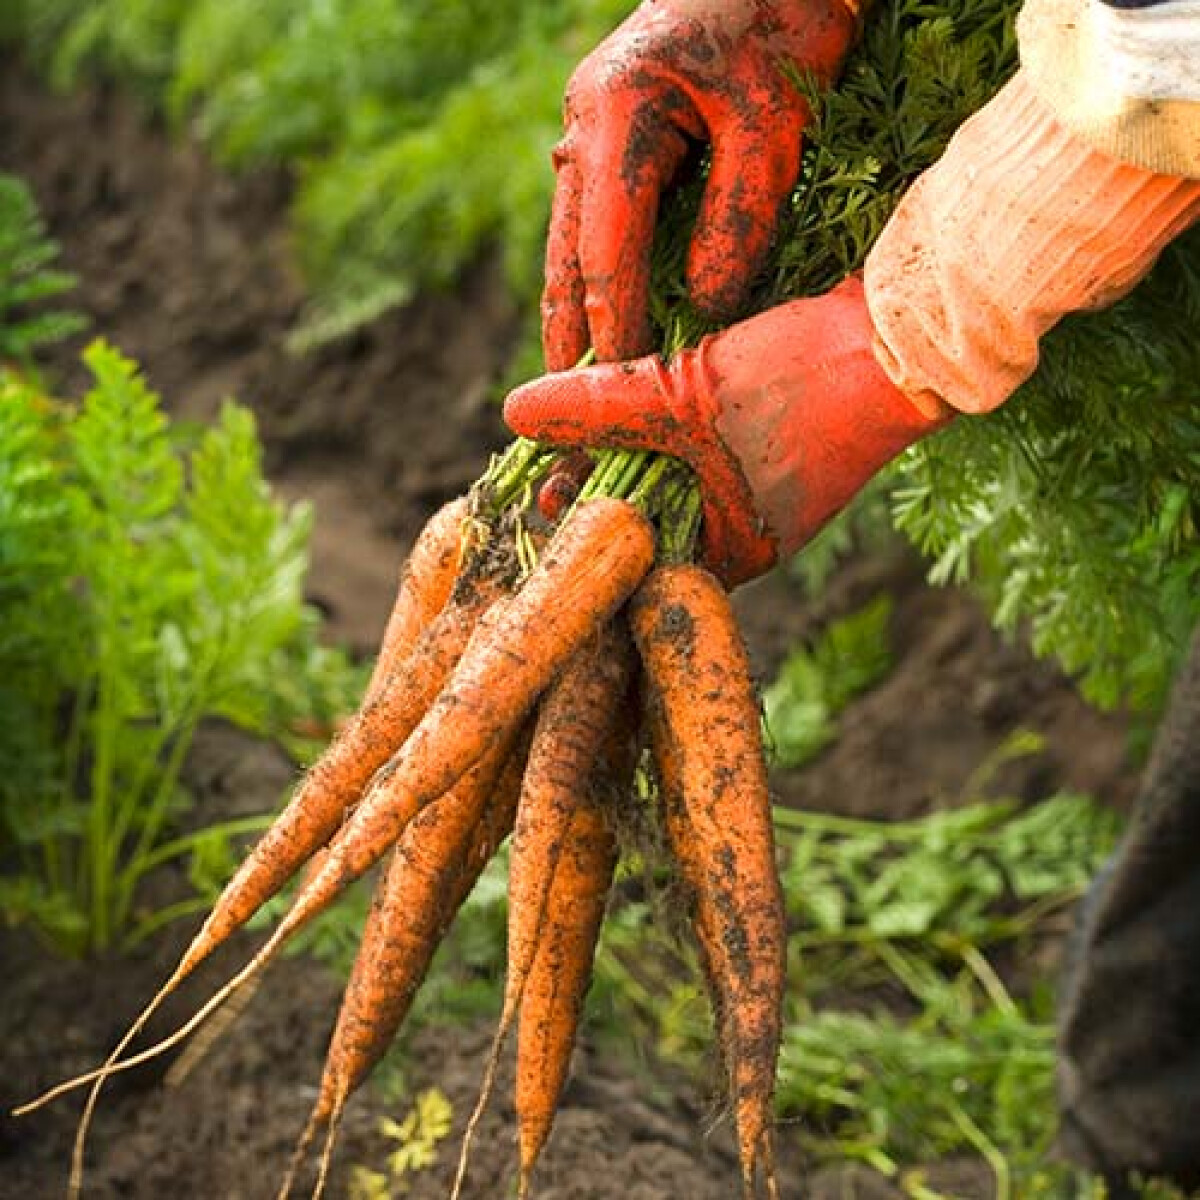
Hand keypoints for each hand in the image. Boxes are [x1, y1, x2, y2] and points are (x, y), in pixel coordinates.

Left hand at [508, 276, 948, 585]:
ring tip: (578, 429)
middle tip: (548, 469)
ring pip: (679, 478)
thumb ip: (598, 406)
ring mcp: (768, 489)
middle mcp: (752, 531)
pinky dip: (671, 428)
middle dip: (602, 490)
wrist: (911, 333)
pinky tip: (636, 398)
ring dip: (633, 453)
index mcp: (736, 550)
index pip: (639, 561)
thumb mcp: (682, 395)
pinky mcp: (779, 446)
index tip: (543, 501)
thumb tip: (513, 413)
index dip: (585, 530)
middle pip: (654, 520)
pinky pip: (707, 448)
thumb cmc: (802, 380)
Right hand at [543, 0, 860, 370]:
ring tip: (571, 370)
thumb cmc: (781, 26)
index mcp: (616, 114)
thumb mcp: (772, 126)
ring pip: (573, 237)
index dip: (613, 319)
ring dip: (572, 303)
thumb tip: (708, 307)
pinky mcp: (608, 137)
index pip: (608, 246)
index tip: (619, 379)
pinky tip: (604, 311)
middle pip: (568, 249)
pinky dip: (597, 271)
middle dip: (566, 325)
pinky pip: (595, 220)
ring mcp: (588, 129)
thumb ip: (737, 220)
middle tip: (561, 394)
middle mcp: (584, 126)